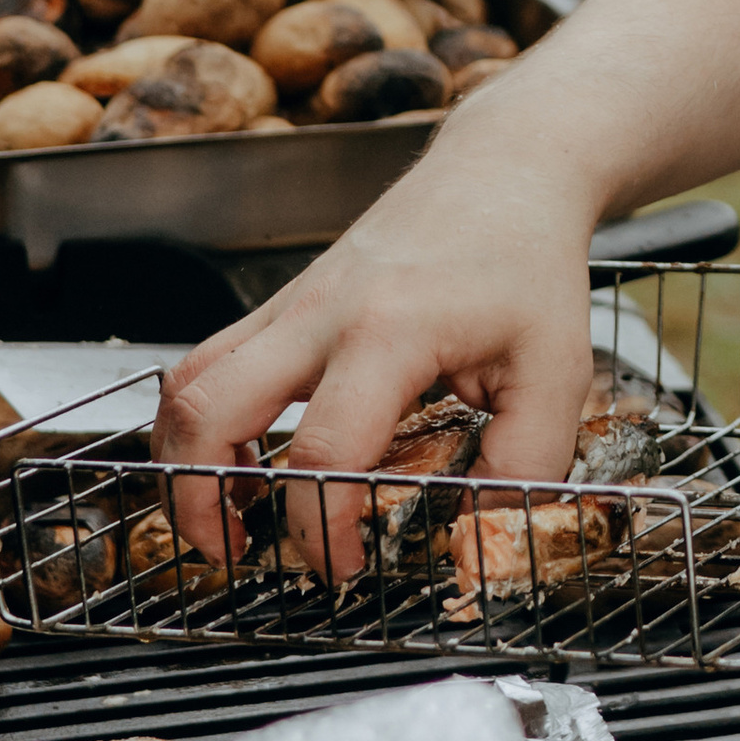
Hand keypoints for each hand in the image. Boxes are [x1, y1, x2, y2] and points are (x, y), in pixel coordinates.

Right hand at [154, 130, 599, 576]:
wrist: (504, 171)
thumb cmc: (528, 265)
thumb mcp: (556, 372)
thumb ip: (523, 463)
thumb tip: (479, 539)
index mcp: (391, 331)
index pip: (323, 452)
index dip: (318, 529)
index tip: (340, 569)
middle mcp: (323, 312)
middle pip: (211, 408)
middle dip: (199, 499)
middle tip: (235, 554)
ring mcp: (294, 301)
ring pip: (190, 380)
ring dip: (183, 457)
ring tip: (221, 515)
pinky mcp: (286, 300)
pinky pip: (212, 358)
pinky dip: (204, 415)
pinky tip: (241, 453)